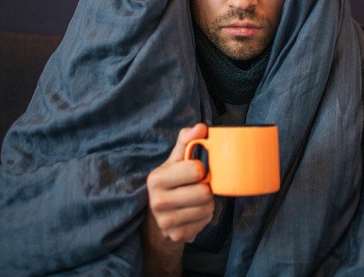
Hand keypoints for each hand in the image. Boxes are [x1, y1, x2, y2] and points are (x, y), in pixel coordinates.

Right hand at [146, 123, 213, 242]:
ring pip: (207, 208)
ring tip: (196, 200)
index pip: (196, 170)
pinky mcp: (177, 235)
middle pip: (204, 193)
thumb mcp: (175, 160)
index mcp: (156, 179)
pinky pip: (205, 222)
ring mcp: (166, 222)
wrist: (159, 217)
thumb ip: (187, 141)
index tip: (194, 172)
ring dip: (207, 203)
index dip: (200, 169)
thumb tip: (200, 127)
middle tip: (198, 187)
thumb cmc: (172, 182)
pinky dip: (204, 217)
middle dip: (206, 189)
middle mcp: (157, 201)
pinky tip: (194, 212)